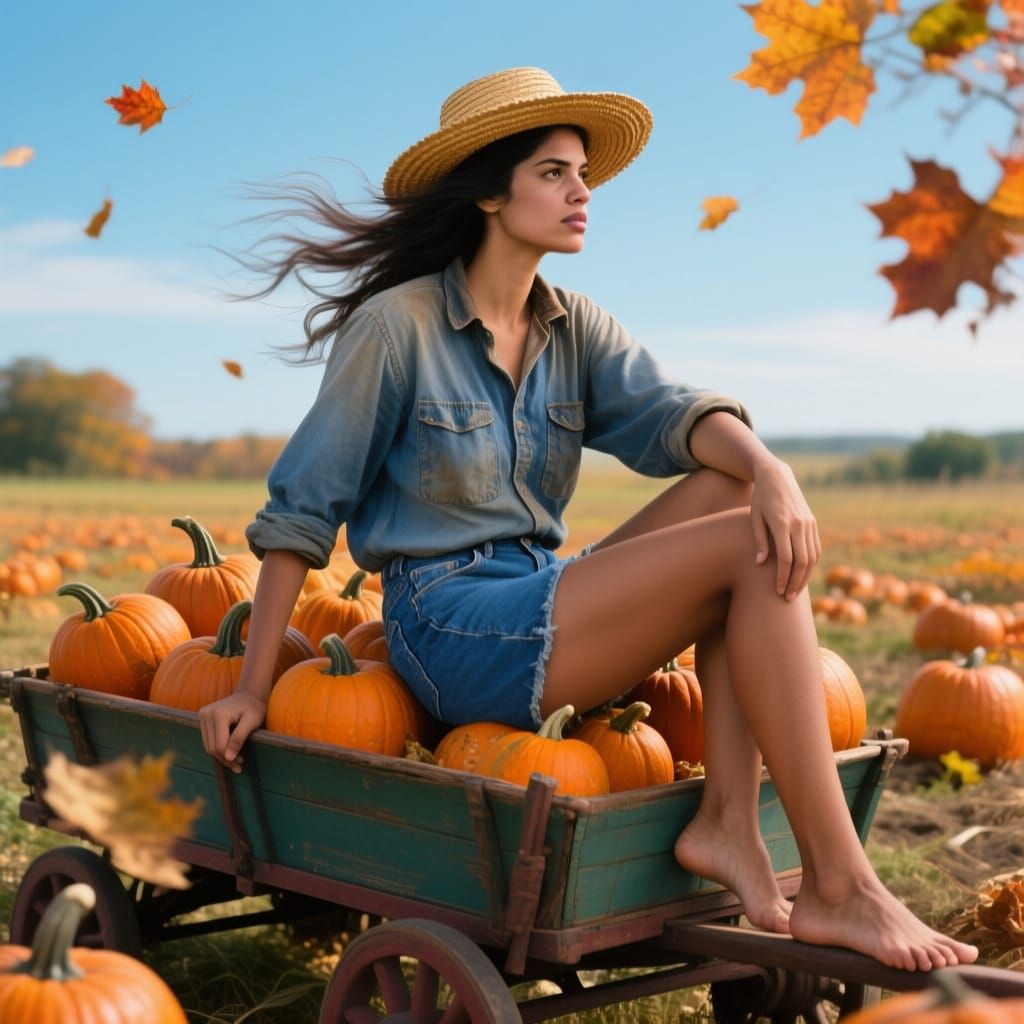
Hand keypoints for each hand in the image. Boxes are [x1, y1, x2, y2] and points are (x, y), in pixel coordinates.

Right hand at [198, 691, 267, 773]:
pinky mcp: (202, 717)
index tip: (240, 766)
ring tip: (236, 761)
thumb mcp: (252, 722)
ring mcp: (203, 715)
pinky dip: (217, 747)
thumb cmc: (254, 707)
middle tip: (238, 766)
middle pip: (212, 747)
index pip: (219, 745)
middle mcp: (207, 714)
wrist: (249, 693)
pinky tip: (229, 751)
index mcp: (219, 715)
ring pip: (208, 745)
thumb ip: (239, 738)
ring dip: (220, 756)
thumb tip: (228, 757)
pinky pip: (208, 739)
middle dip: (225, 759)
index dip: (229, 758)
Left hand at [750, 458, 820, 600]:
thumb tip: (760, 564)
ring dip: (805, 576)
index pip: (785, 558)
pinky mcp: (813, 523)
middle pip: (802, 561)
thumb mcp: (754, 517)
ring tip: (795, 591)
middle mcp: (798, 524)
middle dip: (795, 582)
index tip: (777, 591)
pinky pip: (816, 548)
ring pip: (812, 557)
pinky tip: (803, 575)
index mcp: (782, 523)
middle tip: (787, 598)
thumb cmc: (760, 499)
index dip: (782, 577)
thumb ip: (759, 541)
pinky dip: (811, 564)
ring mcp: (809, 523)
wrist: (777, 477)